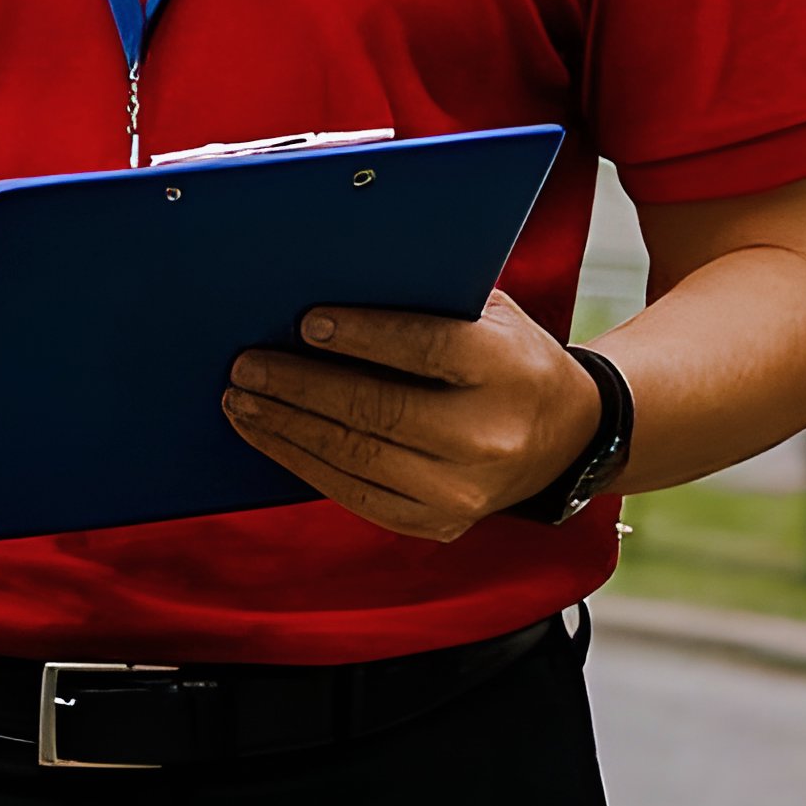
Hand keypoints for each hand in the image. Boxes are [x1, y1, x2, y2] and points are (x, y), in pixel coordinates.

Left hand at [221, 290, 603, 543]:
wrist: (564, 437)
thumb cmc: (509, 358)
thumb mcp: (489, 314)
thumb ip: (426, 300)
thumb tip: (330, 282)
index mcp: (506, 369)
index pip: (425, 349)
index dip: (361, 337)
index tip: (305, 323)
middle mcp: (488, 436)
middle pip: (379, 410)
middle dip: (301, 387)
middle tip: (247, 366)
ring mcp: (462, 491)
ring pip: (357, 458)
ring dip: (288, 428)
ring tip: (242, 400)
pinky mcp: (436, 523)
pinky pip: (356, 495)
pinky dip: (304, 464)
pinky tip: (271, 436)